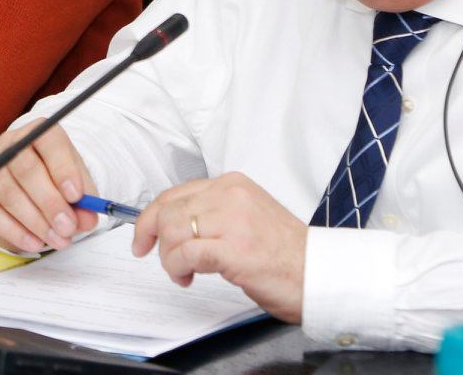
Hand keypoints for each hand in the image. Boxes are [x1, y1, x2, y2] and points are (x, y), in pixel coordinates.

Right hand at [0, 124, 100, 253]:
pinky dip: (14, 231)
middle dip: (50, 202)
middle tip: (68, 226)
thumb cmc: (54, 180)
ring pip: (9, 194)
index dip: (63, 168)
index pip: (48, 141)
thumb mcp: (76, 185)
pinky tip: (34, 241)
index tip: (76, 196)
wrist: (28, 185)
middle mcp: (10, 146)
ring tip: (57, 239)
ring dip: (36, 222)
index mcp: (38, 133)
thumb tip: (87, 219)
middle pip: (26, 170)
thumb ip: (83, 201)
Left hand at [130, 172, 307, 322]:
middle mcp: (231, 196)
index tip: (143, 235)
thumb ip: (213, 212)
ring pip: (173, 231)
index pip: (175, 193)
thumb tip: (174, 223)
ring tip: (182, 272)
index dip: (151, 217)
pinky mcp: (233, 249)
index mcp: (233, 185)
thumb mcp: (247, 217)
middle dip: (154, 238)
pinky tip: (187, 277)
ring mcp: (232, 221)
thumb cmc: (286, 254)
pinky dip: (177, 267)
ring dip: (169, 258)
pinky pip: (185, 254)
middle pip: (168, 210)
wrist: (319, 275)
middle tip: (160, 259)